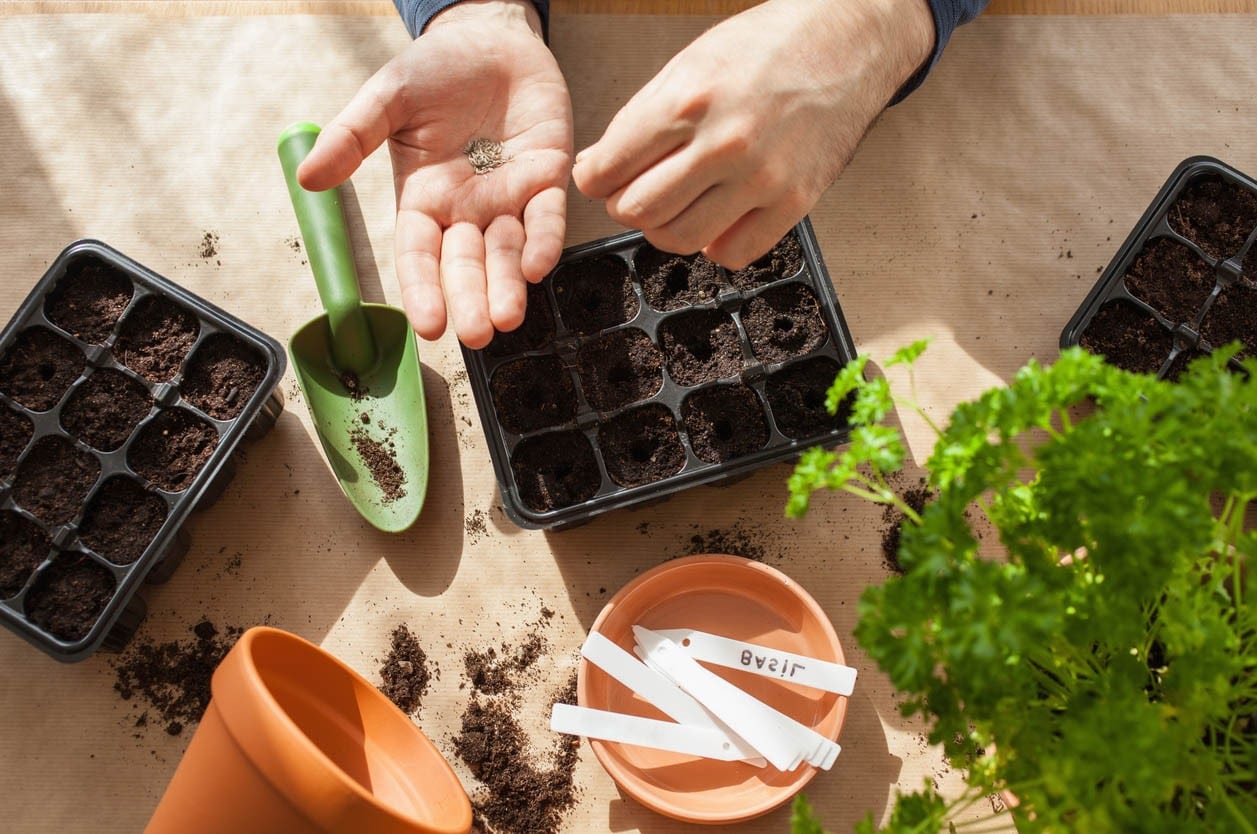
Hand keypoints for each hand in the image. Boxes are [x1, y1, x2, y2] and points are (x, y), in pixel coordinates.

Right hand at [298, 0, 572, 348]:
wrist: (492, 37)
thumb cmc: (436, 69)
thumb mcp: (387, 98)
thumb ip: (352, 136)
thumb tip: (309, 178)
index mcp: (424, 199)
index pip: (419, 255)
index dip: (423, 290)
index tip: (428, 326)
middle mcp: (466, 209)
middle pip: (466, 265)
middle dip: (471, 300)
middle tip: (475, 335)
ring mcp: (509, 198)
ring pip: (508, 252)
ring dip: (509, 286)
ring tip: (507, 319)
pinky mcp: (548, 178)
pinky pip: (547, 217)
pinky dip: (545, 242)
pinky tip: (540, 267)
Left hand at [572, 0, 932, 268]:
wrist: (846, 41)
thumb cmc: (766, 47)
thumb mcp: (688, 65)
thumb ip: (637, 121)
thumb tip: (595, 168)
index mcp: (687, 101)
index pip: (607, 171)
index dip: (595, 179)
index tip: (603, 177)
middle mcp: (724, 143)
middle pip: (637, 211)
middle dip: (626, 204)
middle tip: (638, 190)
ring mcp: (762, 178)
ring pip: (678, 239)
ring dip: (665, 228)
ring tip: (677, 204)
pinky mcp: (794, 202)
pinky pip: (733, 253)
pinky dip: (714, 244)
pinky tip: (717, 216)